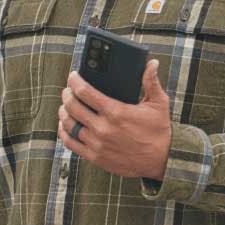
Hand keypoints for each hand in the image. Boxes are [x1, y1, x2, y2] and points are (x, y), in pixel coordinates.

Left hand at [57, 59, 171, 179]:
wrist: (160, 161)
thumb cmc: (159, 131)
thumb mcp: (159, 104)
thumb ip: (151, 82)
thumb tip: (152, 63)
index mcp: (116, 112)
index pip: (85, 92)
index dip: (74, 81)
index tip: (73, 76)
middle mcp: (103, 128)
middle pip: (72, 107)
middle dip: (67, 94)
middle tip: (68, 89)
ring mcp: (97, 143)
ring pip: (69, 124)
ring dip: (64, 112)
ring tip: (65, 106)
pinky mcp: (95, 157)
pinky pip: (70, 143)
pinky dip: (64, 132)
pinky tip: (65, 125)